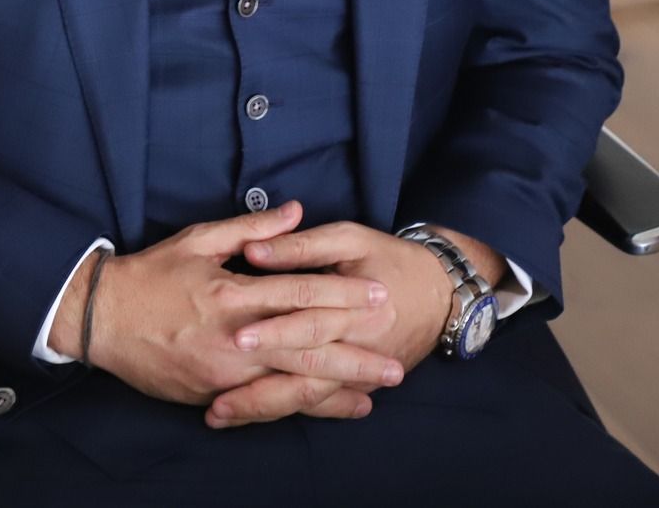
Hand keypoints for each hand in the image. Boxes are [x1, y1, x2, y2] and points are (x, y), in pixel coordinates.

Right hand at [49, 201, 402, 419]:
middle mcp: (233, 337)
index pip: (300, 294)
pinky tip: (326, 408)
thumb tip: (296, 211)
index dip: (343, 296)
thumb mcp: (198, 240)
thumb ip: (251, 230)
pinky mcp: (211, 393)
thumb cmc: (150, 274)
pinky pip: (263, 402)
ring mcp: (223, 372)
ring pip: (289, 383)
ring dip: (334, 391)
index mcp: (232, 293)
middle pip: (306, 348)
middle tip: (394, 364)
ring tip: (372, 396)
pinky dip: (298, 405)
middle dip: (354, 357)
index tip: (378, 297)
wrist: (100, 319)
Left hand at [206, 221, 496, 427]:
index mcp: (354, 307)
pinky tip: (248, 419)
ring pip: (306, 398)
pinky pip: (317, 404)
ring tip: (220, 416)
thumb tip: (254, 250)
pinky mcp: (357, 385)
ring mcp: (358, 372)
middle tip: (215, 401)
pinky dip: (283, 412)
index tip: (235, 338)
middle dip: (259, 389)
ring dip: (263, 408)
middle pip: (304, 375)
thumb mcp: (349, 239)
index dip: (274, 331)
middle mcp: (355, 347)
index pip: (309, 322)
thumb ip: (302, 246)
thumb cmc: (388, 257)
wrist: (442, 294)